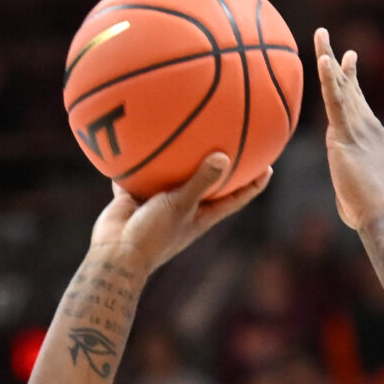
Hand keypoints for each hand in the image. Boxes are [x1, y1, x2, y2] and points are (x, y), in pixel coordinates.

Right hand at [88, 151, 271, 274]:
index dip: (253, 185)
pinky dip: (138, 158)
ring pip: (171, 176)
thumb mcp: (180, 206)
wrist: (114, 254)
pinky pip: (139, 173)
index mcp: (201, 217)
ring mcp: (158, 204)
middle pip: (207, 184)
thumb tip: (223, 156)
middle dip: (219, 164)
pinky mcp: (135, 197)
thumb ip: (200, 181)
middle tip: (232, 138)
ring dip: (176, 158)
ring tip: (185, 130)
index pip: (234, 199)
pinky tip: (138, 134)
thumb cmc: (153, 236)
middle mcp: (183, 209)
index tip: (269, 167)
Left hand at [315, 29, 383, 231]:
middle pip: (350, 87)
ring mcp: (357, 127)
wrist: (380, 214)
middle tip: (328, 37)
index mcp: (372, 136)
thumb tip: (345, 195)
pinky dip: (329, 79)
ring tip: (319, 34)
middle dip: (339, 61)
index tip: (346, 59)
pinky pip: (335, 101)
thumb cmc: (369, 213)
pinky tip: (324, 59)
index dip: (351, 80)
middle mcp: (367, 125)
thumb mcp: (355, 192)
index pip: (358, 103)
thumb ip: (348, 183)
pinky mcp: (345, 135)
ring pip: (341, 86)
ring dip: (329, 58)